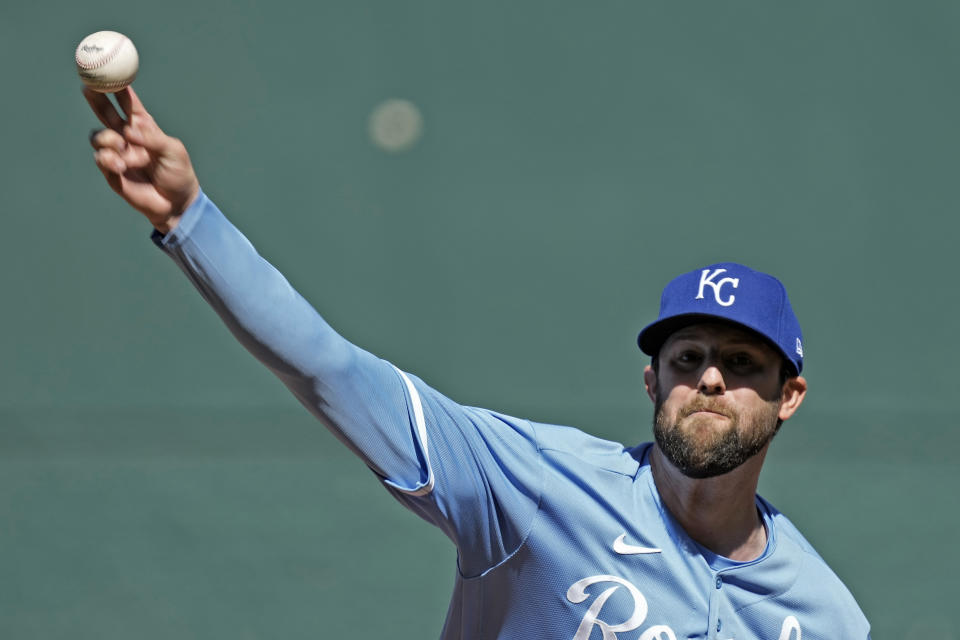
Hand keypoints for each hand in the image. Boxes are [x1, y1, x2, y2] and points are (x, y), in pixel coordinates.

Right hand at [85, 86, 199, 233]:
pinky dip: (107, 159)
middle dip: (96, 99)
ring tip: (119, 147)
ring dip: (106, 139)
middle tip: (88, 87)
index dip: (118, 89)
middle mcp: (128, 138)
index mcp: (144, 128)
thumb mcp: (173, 151)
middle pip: (106, 113)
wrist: (176, 204)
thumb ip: (152, 138)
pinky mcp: (112, 172)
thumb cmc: (179, 174)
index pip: (128, 104)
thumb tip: (128, 130)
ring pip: (98, 137)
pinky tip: (120, 166)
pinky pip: (100, 159)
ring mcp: (119, 154)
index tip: (111, 74)